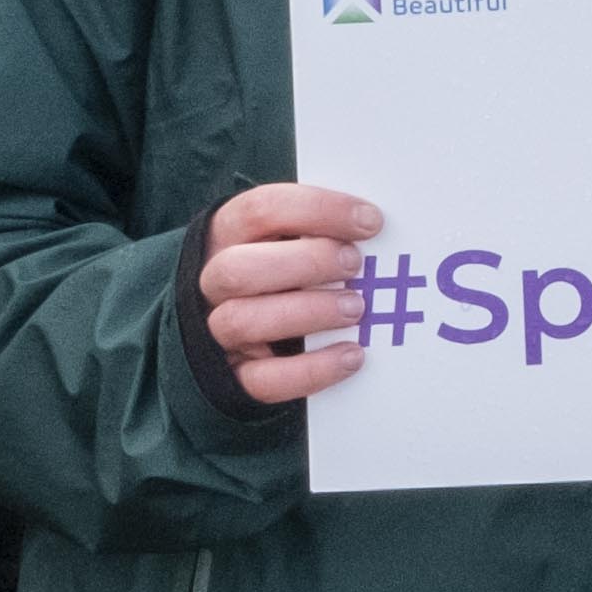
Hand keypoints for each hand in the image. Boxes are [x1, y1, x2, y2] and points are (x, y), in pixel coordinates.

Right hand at [200, 182, 388, 405]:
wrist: (238, 330)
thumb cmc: (278, 269)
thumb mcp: (287, 238)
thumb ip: (318, 230)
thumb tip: (375, 228)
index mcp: (228, 235)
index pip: (260, 210)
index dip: (317, 210)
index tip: (370, 221)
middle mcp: (216, 283)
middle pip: (239, 269)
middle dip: (305, 263)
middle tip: (354, 264)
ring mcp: (219, 332)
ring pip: (242, 321)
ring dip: (308, 313)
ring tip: (356, 308)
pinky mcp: (234, 379)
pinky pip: (263, 381)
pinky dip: (312, 370)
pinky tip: (352, 356)